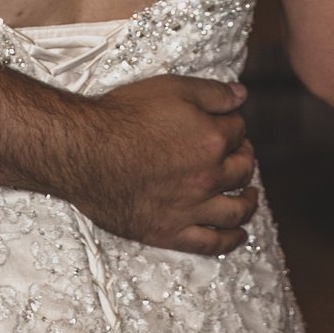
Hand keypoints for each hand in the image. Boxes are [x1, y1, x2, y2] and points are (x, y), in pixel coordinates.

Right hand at [62, 74, 258, 254]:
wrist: (83, 152)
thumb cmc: (123, 116)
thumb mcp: (171, 89)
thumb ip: (212, 93)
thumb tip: (242, 95)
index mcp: (212, 140)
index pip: (239, 132)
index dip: (234, 125)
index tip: (227, 125)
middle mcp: (208, 177)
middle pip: (242, 170)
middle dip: (244, 158)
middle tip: (238, 155)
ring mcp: (191, 208)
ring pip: (236, 210)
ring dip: (249, 202)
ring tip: (250, 195)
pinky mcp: (170, 232)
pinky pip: (211, 243)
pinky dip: (230, 240)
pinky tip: (238, 234)